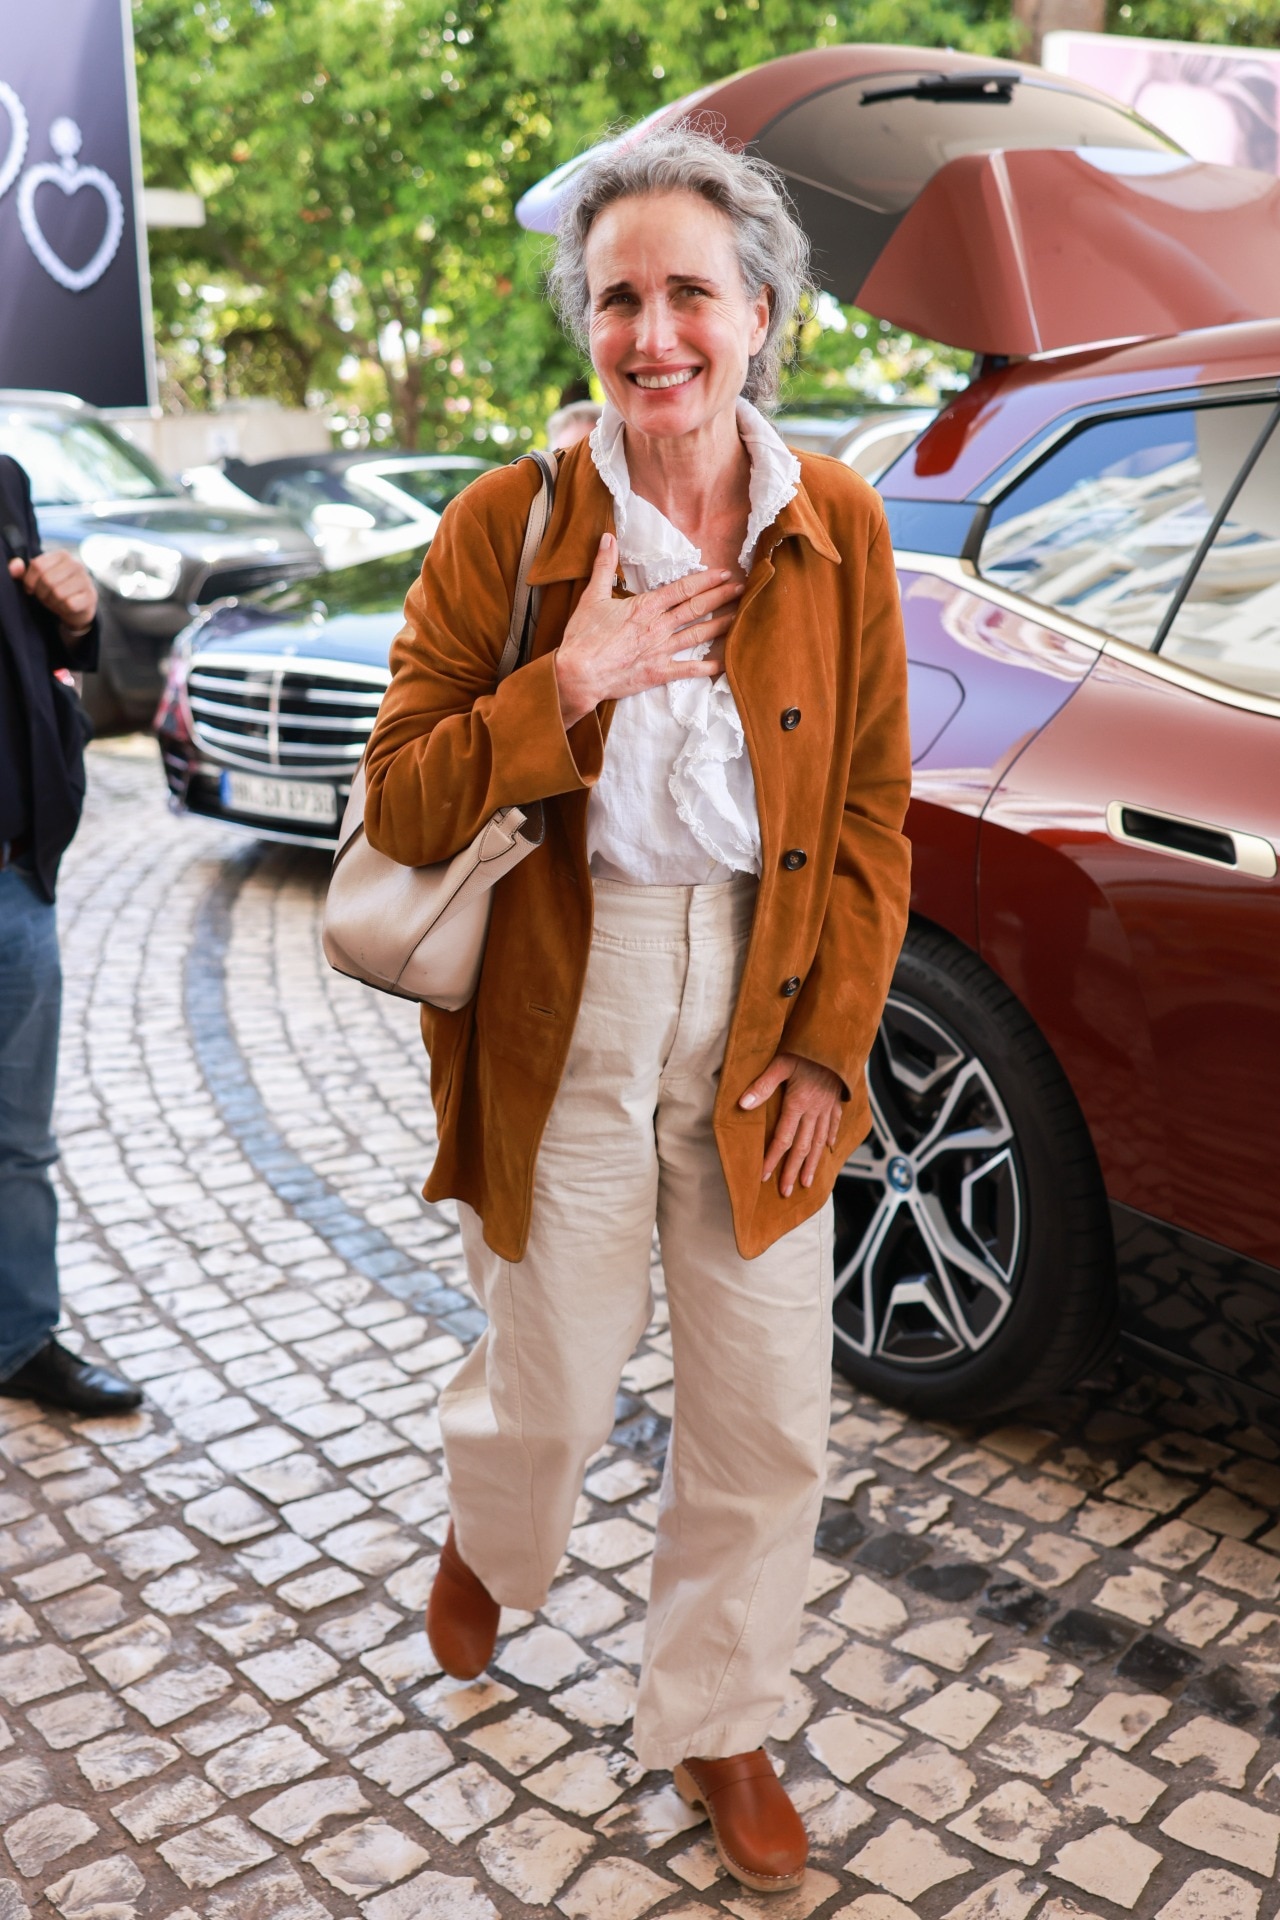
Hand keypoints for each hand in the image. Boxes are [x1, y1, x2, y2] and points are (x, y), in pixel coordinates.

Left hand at [9, 552, 96, 636]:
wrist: (78, 607)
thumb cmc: (55, 590)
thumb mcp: (38, 580)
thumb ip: (23, 572)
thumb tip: (15, 565)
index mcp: (62, 555)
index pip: (38, 565)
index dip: (29, 581)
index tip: (31, 589)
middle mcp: (76, 564)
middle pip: (47, 580)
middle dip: (42, 593)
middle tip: (45, 597)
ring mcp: (86, 580)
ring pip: (58, 593)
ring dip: (53, 602)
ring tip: (56, 601)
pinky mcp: (91, 596)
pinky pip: (69, 604)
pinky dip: (64, 609)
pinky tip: (66, 607)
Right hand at [554, 531, 742, 726]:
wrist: (578, 674)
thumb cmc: (583, 637)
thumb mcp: (591, 596)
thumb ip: (603, 566)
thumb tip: (607, 537)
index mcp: (645, 607)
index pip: (682, 589)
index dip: (706, 579)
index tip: (724, 573)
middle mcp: (658, 627)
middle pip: (696, 608)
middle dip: (721, 596)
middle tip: (741, 588)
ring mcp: (661, 651)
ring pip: (698, 635)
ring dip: (721, 624)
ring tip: (739, 616)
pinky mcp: (658, 673)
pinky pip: (689, 670)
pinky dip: (708, 667)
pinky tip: (724, 663)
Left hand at [739, 1052, 843, 1197]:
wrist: (838, 1042)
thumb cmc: (806, 1050)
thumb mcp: (780, 1063)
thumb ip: (762, 1085)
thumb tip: (743, 1104)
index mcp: (798, 1104)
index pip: (783, 1139)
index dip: (772, 1159)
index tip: (764, 1176)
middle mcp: (814, 1111)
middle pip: (802, 1147)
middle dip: (792, 1171)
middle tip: (786, 1191)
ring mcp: (827, 1109)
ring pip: (819, 1142)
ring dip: (812, 1164)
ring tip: (807, 1182)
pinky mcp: (836, 1102)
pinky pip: (834, 1126)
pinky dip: (830, 1140)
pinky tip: (828, 1150)